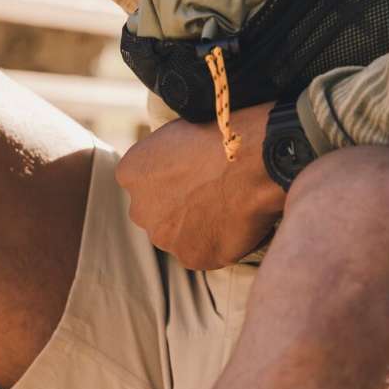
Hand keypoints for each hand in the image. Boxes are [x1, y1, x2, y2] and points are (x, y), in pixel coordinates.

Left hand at [118, 103, 286, 270]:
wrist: (257, 160)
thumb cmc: (226, 136)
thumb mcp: (178, 131)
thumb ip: (164, 157)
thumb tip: (176, 168)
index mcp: (131, 173)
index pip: (146, 184)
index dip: (174, 180)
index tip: (196, 176)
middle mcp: (140, 209)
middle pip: (159, 214)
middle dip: (180, 208)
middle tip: (214, 195)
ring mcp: (166, 237)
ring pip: (180, 236)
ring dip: (199, 228)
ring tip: (231, 209)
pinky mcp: (193, 258)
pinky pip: (207, 253)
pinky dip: (222, 243)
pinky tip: (240, 224)